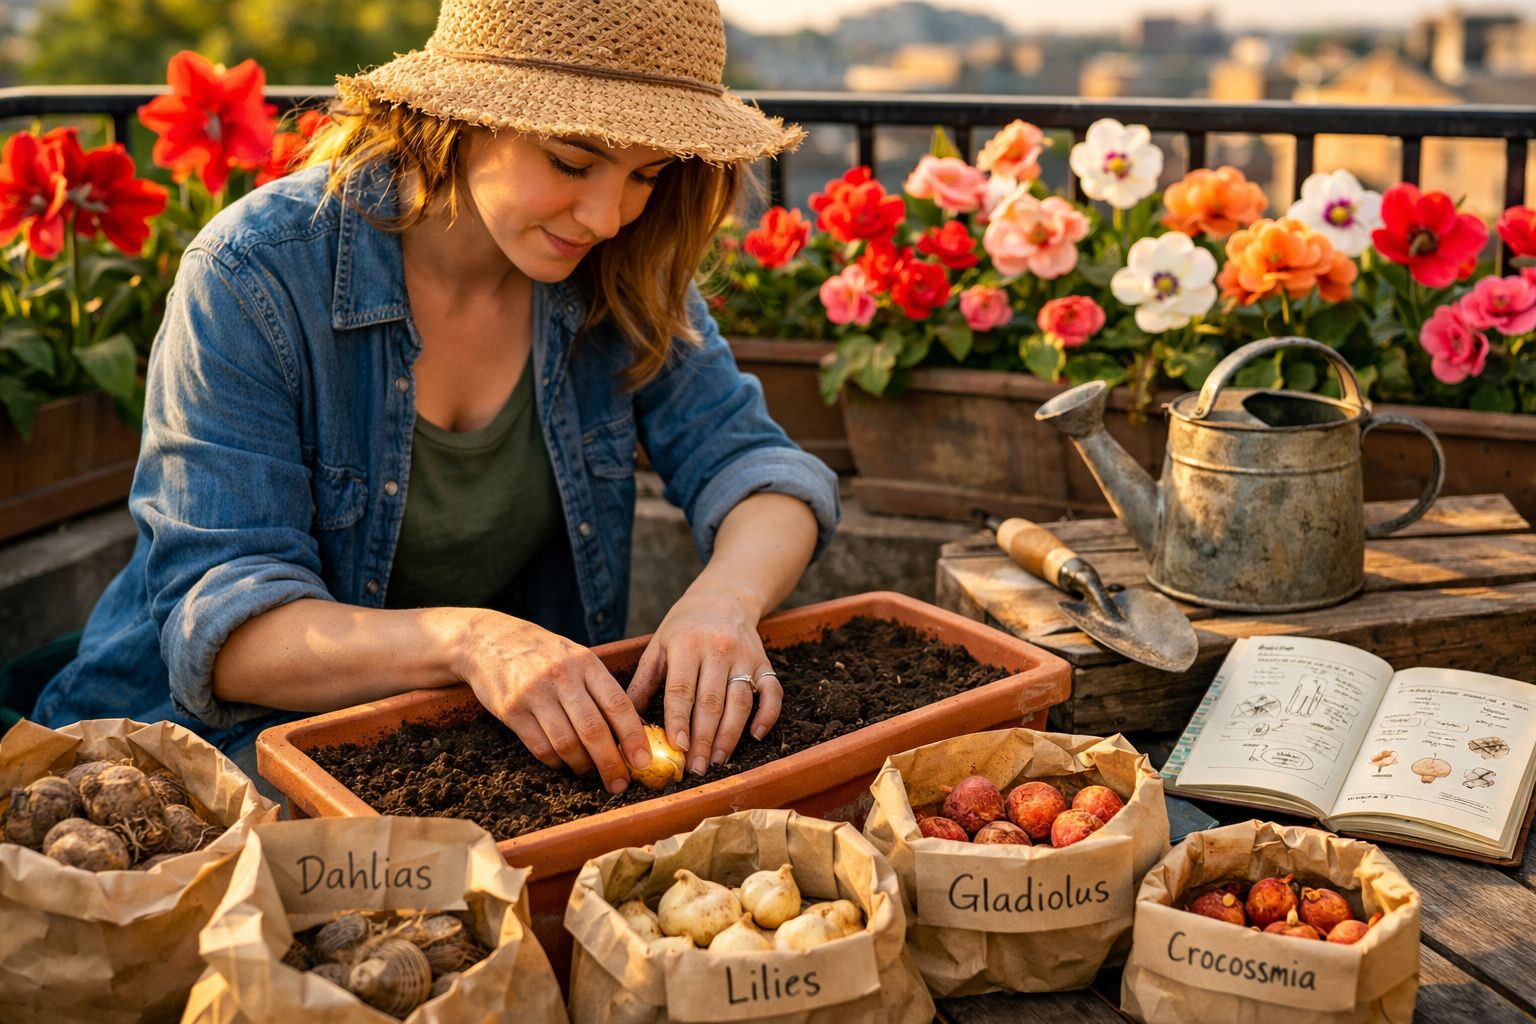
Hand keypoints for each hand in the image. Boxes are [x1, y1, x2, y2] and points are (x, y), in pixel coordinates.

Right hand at [454, 610, 649, 792]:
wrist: (488, 640)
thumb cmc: (542, 653)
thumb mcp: (576, 656)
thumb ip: (599, 687)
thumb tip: (629, 730)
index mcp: (585, 663)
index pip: (618, 704)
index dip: (634, 737)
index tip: (644, 762)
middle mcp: (561, 677)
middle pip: (593, 730)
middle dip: (611, 763)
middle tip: (620, 783)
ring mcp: (534, 694)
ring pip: (567, 743)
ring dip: (582, 766)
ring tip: (590, 772)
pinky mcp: (511, 710)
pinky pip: (540, 748)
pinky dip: (556, 762)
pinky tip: (563, 762)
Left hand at [626, 579, 782, 775]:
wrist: (723, 597)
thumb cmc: (684, 626)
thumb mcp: (658, 645)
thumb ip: (643, 682)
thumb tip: (624, 720)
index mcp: (687, 645)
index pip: (682, 690)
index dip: (679, 721)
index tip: (677, 748)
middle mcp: (718, 649)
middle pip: (712, 702)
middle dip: (704, 739)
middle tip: (696, 768)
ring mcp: (745, 656)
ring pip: (740, 702)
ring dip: (730, 735)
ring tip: (718, 760)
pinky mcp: (765, 662)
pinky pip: (773, 692)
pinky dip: (768, 715)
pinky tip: (756, 736)